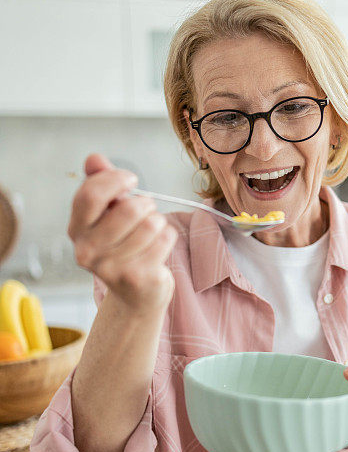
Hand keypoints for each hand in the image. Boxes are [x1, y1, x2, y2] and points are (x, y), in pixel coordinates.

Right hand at [68, 154, 177, 313]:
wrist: (136, 293)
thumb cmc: (122, 244)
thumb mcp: (107, 213)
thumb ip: (101, 183)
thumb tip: (94, 158)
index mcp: (76, 230)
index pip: (90, 195)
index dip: (115, 180)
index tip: (131, 180)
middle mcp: (87, 251)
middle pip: (128, 210)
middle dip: (145, 203)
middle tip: (146, 210)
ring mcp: (111, 268)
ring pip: (151, 224)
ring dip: (158, 221)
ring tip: (152, 229)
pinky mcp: (137, 278)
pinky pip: (164, 239)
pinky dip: (168, 236)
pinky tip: (159, 244)